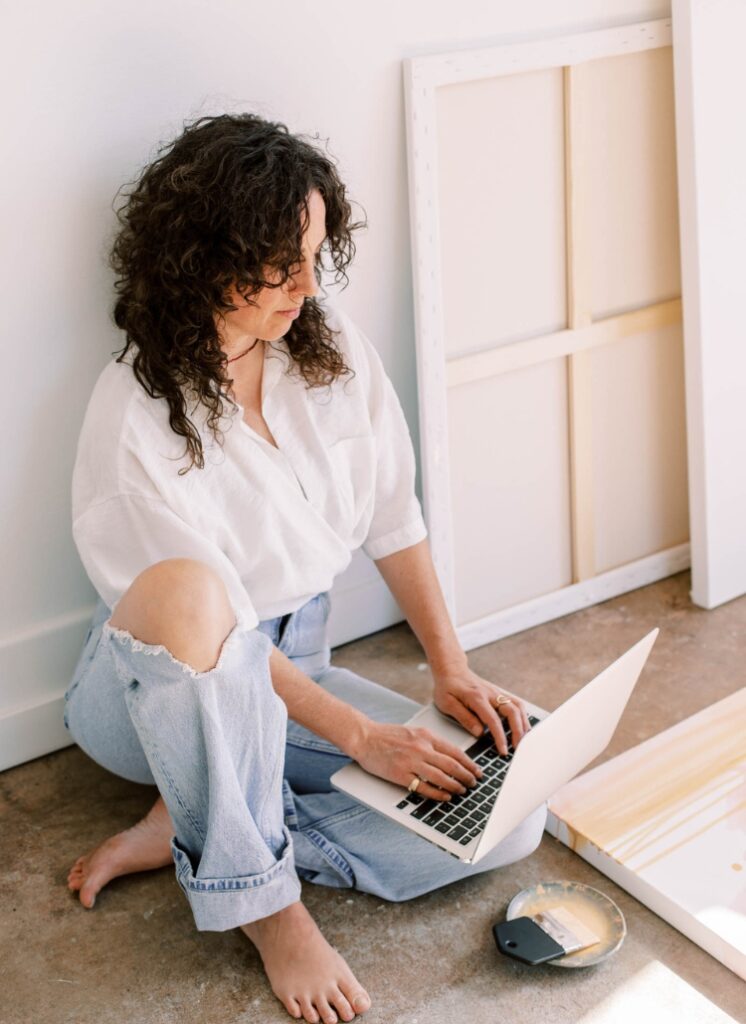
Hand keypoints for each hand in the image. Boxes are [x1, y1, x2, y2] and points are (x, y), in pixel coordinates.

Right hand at [350, 720, 484, 802]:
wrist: (365, 737)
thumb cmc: (388, 735)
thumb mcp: (414, 732)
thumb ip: (430, 742)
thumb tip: (450, 756)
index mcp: (426, 736)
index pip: (454, 751)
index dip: (469, 763)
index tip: (477, 770)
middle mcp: (421, 748)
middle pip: (451, 765)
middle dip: (466, 776)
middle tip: (474, 783)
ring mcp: (410, 762)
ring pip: (440, 776)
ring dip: (455, 785)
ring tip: (462, 791)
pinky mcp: (400, 775)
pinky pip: (424, 787)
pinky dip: (437, 793)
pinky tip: (445, 796)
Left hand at [432, 664, 530, 755]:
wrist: (451, 669)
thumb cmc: (447, 687)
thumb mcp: (447, 703)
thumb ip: (464, 717)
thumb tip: (479, 732)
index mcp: (477, 697)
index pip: (493, 720)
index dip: (500, 737)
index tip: (503, 751)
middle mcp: (490, 694)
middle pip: (512, 712)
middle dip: (518, 731)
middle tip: (517, 748)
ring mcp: (496, 692)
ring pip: (518, 707)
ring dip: (523, 724)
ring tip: (522, 740)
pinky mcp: (499, 693)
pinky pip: (516, 703)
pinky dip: (522, 716)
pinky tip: (523, 727)